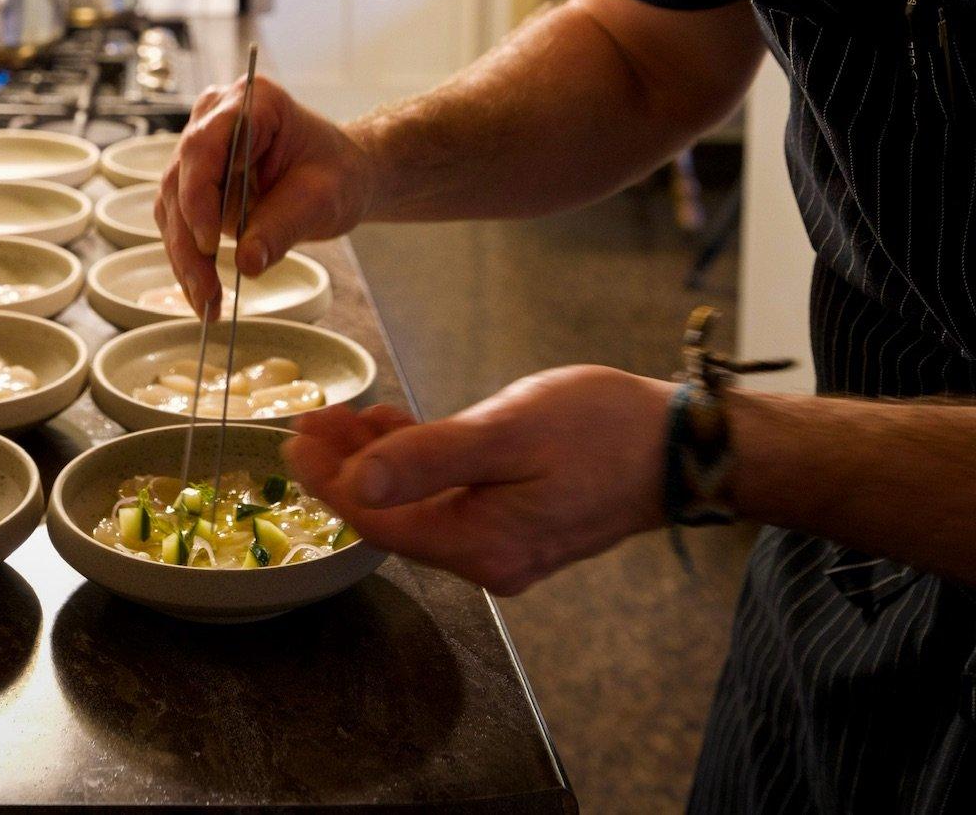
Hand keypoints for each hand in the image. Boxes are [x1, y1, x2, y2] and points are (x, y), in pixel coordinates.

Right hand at [155, 72, 375, 315]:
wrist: (340, 176)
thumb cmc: (338, 173)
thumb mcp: (323, 200)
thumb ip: (284, 226)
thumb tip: (247, 263)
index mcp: (252, 102)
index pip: (204, 146)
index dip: (200, 196)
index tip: (212, 244)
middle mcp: (214, 118)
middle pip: (181, 180)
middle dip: (190, 243)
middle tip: (207, 292)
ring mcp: (200, 150)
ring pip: (172, 206)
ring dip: (185, 259)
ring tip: (207, 304)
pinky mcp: (194, 182)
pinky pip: (180, 222)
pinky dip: (190, 261)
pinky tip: (203, 295)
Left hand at [279, 367, 672, 593]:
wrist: (682, 447)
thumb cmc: (603, 430)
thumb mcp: (507, 432)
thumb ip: (430, 457)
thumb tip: (359, 480)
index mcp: (481, 544)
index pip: (379, 520)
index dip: (329, 481)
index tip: (294, 440)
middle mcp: (488, 558)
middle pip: (392, 516)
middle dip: (344, 469)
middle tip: (308, 420)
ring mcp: (504, 544)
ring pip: (417, 505)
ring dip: (377, 461)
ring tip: (342, 416)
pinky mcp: (518, 523)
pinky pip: (450, 498)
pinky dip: (418, 463)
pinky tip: (396, 427)